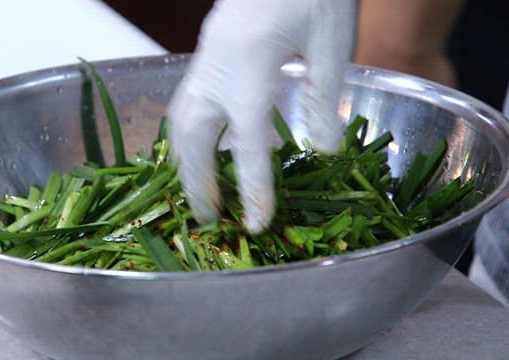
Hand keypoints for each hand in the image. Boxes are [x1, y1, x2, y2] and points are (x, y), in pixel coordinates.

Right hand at [168, 0, 355, 231]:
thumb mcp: (332, 39)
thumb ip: (322, 97)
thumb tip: (323, 150)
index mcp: (250, 66)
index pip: (246, 144)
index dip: (252, 189)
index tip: (256, 224)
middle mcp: (216, 66)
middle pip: (191, 136)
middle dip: (196, 182)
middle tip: (208, 219)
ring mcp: (205, 58)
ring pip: (180, 120)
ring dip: (187, 162)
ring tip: (201, 193)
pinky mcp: (206, 52)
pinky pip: (187, 103)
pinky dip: (191, 136)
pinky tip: (209, 149)